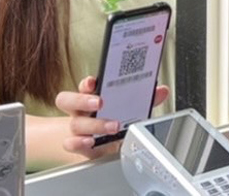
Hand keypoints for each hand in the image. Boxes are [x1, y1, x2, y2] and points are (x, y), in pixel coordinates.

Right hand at [55, 76, 169, 159]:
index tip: (93, 81)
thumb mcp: (125, 110)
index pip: (83, 87)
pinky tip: (90, 142)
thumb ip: (142, 101)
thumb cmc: (108, 121)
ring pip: (75, 123)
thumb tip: (161, 90)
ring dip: (94, 124)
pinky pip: (70, 143)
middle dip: (82, 99)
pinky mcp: (78, 146)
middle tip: (100, 101)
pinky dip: (79, 143)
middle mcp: (80, 112)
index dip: (86, 83)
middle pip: (68, 100)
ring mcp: (77, 129)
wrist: (92, 144)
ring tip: (112, 126)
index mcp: (89, 98)